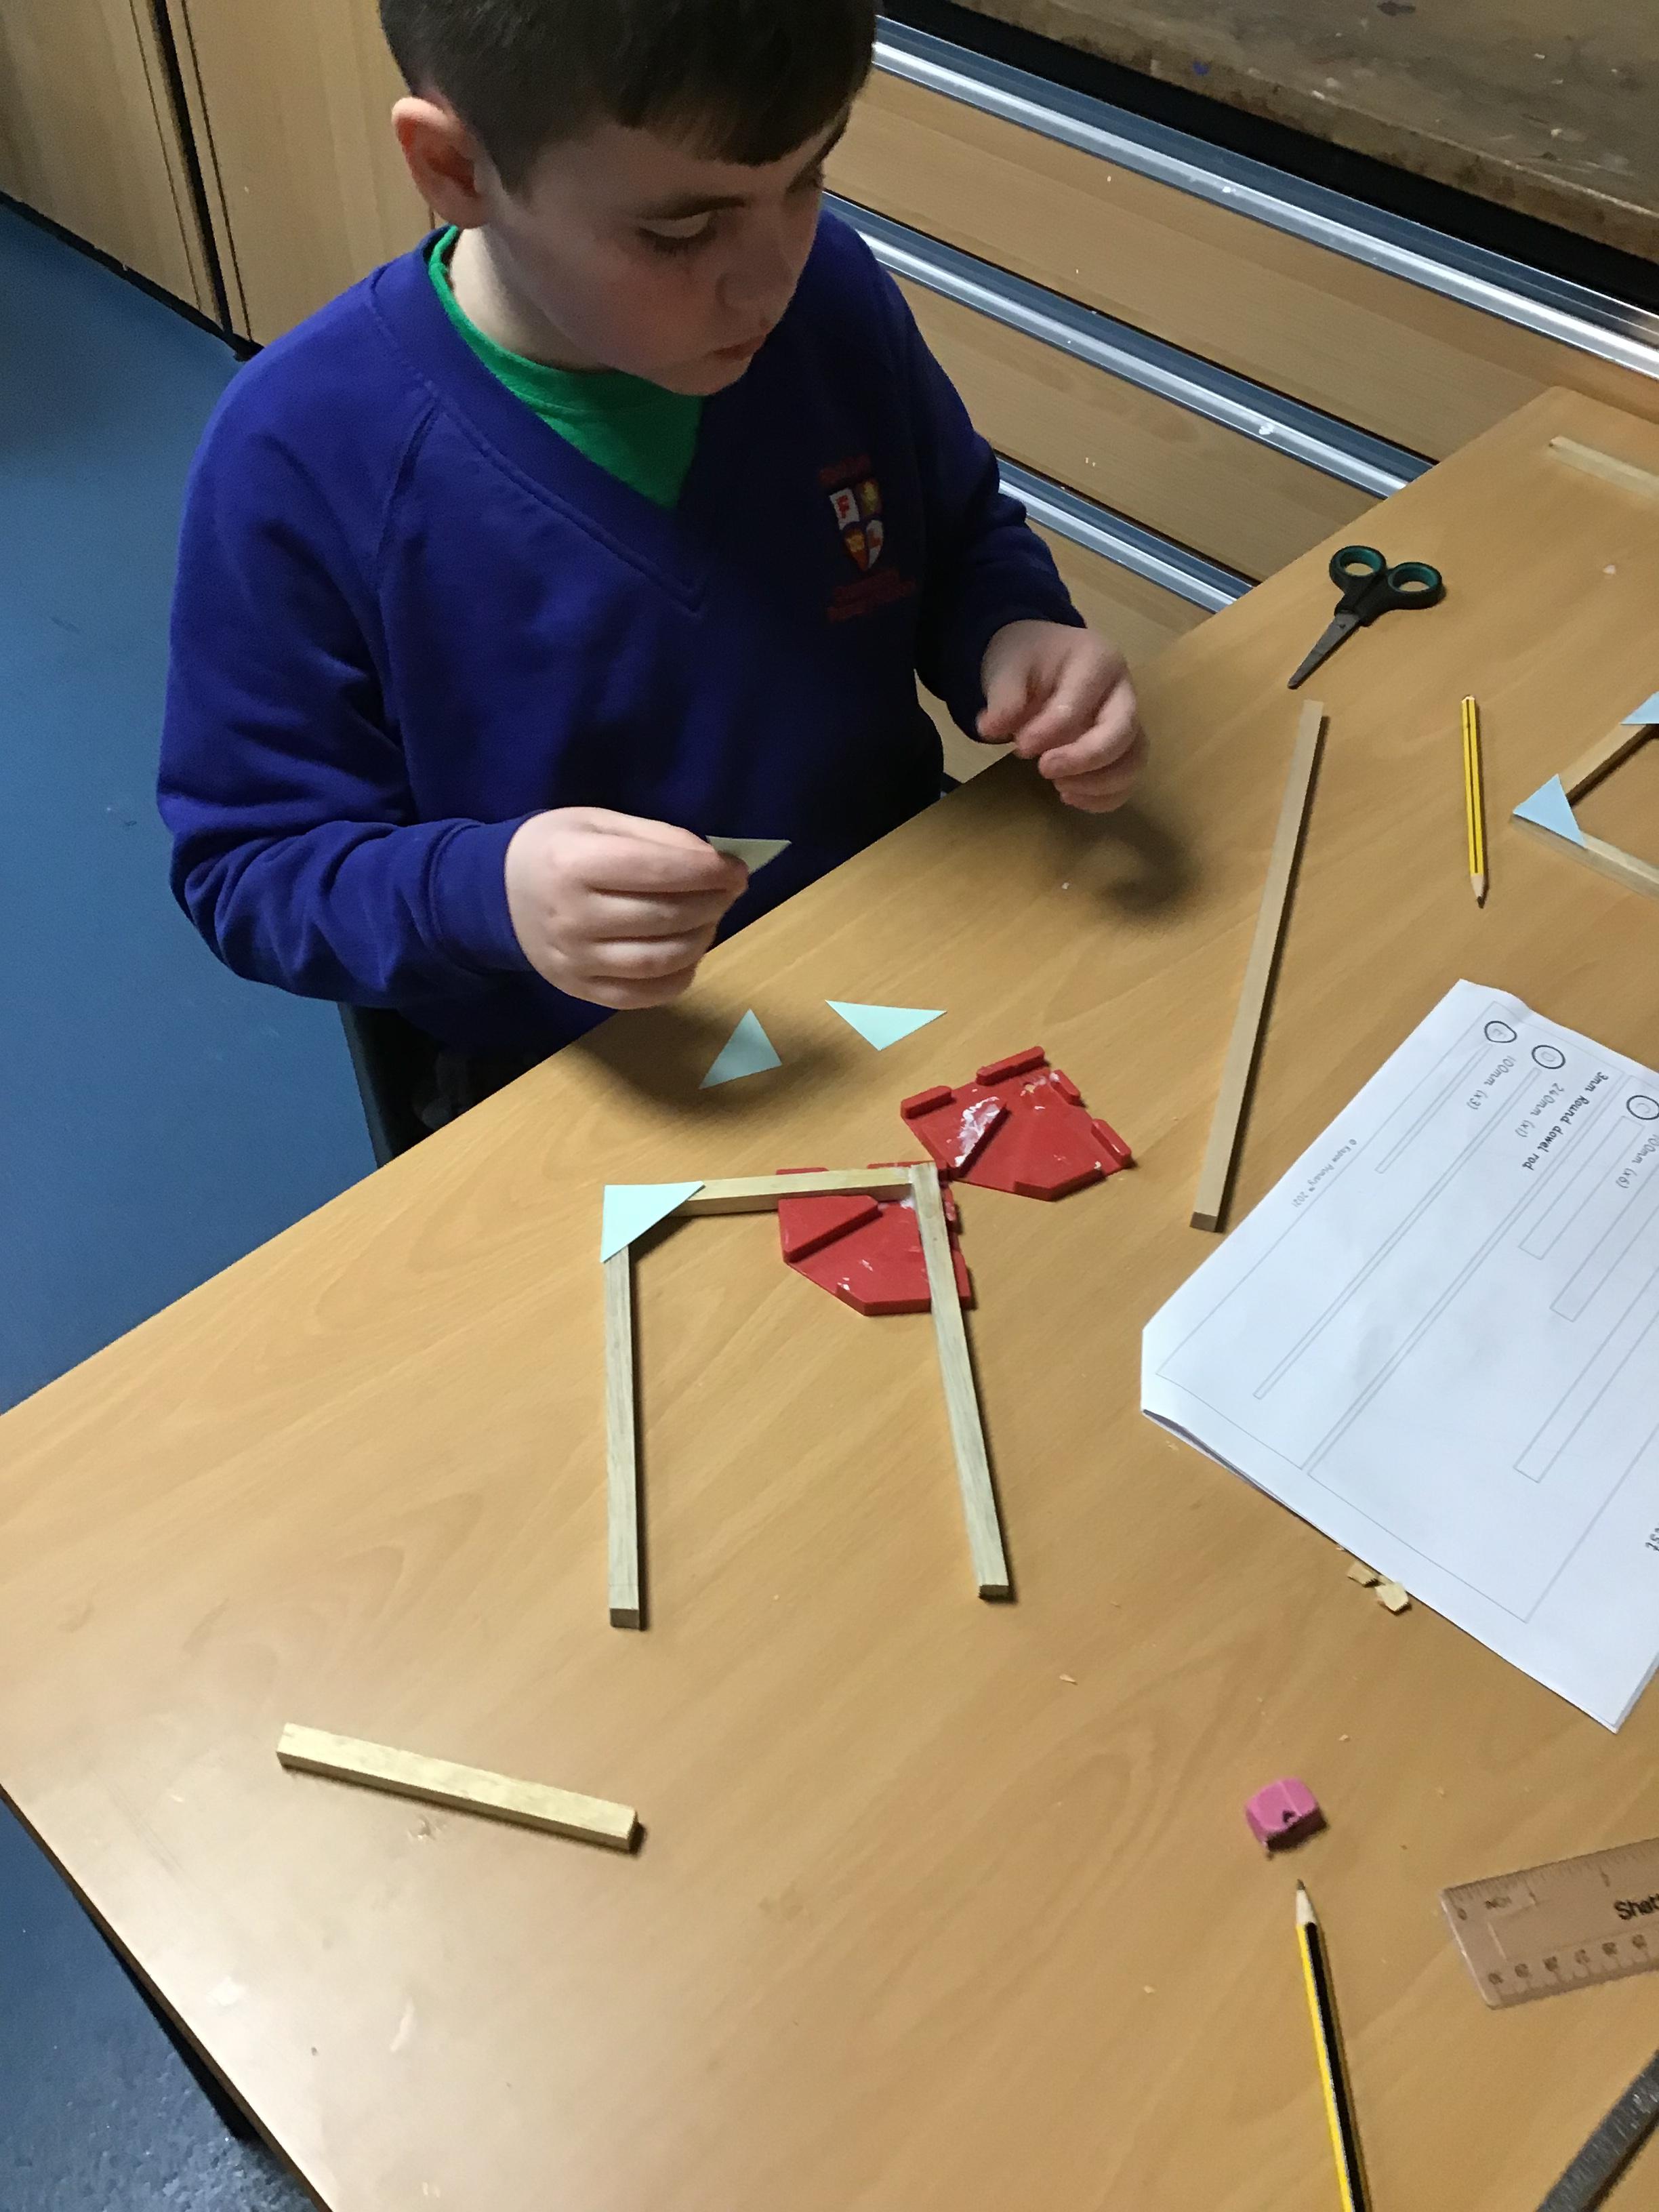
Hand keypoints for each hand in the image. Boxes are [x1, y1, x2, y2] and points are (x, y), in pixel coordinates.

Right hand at [504, 808, 747, 1009]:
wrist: (498, 894)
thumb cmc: (557, 849)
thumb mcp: (599, 823)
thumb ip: (656, 838)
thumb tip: (712, 862)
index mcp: (574, 864)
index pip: (657, 871)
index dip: (707, 871)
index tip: (736, 870)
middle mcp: (572, 917)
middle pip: (664, 917)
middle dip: (712, 902)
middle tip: (729, 891)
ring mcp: (575, 961)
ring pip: (659, 961)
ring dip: (701, 939)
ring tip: (709, 919)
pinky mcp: (579, 990)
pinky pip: (642, 996)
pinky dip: (678, 978)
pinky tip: (688, 954)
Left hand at [977, 620, 1146, 811]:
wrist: (1041, 659)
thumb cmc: (1028, 659)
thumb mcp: (1008, 667)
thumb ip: (1003, 698)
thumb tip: (990, 730)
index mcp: (1097, 660)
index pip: (1082, 700)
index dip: (1051, 730)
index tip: (1021, 746)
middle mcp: (1123, 691)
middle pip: (1122, 732)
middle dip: (1084, 759)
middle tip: (1043, 770)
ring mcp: (1129, 722)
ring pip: (1134, 760)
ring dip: (1099, 784)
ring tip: (1059, 787)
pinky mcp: (1125, 749)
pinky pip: (1129, 779)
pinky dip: (1104, 798)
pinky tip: (1069, 795)